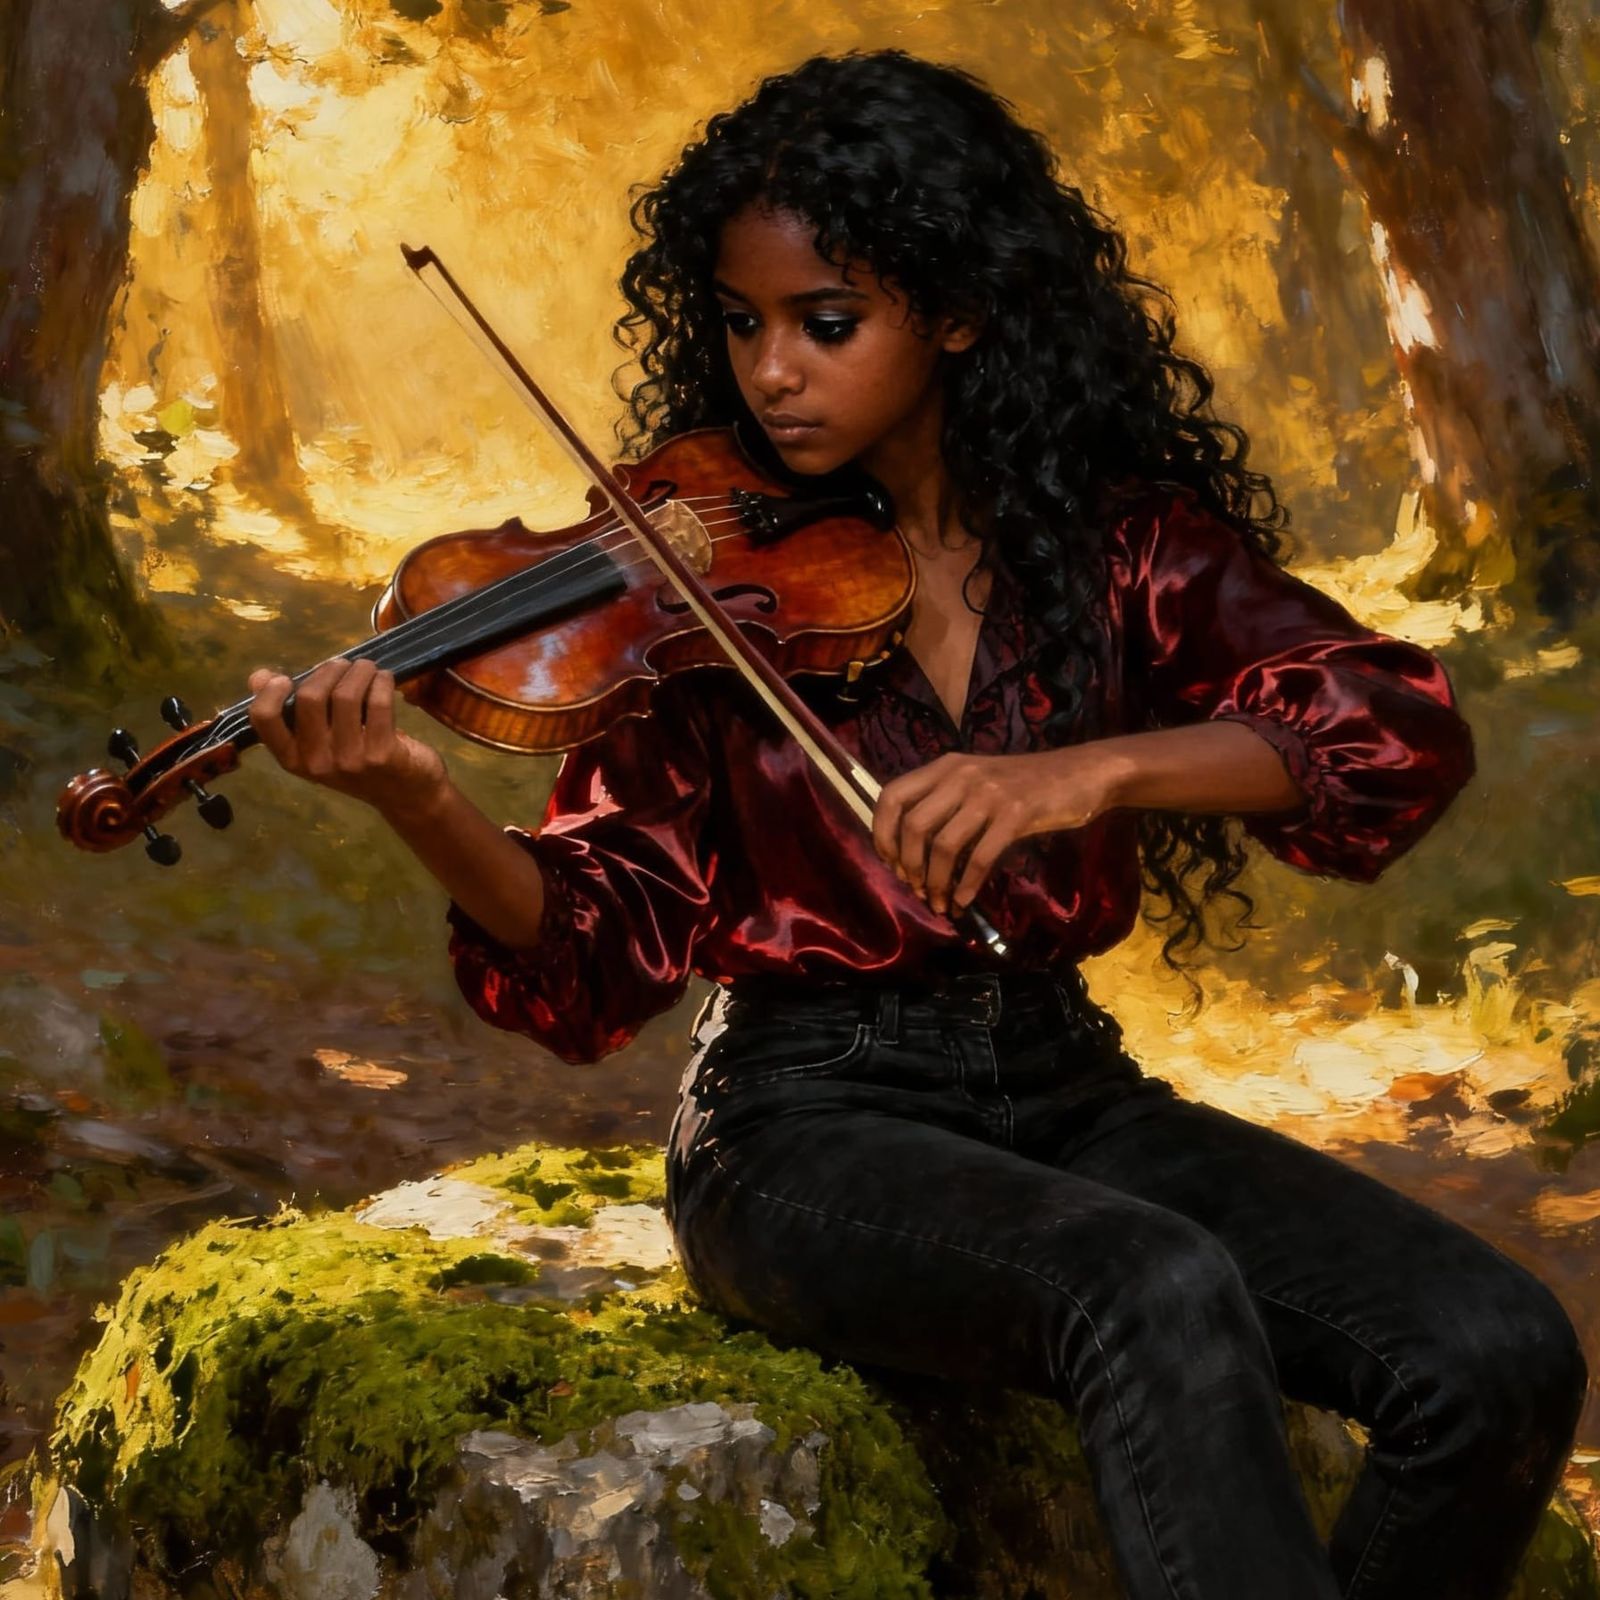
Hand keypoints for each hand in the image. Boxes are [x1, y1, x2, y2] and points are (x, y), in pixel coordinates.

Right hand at [247, 658, 448, 819]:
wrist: (406, 795)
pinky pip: (379, 702)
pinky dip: (382, 681)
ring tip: (367, 669)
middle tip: (345, 666)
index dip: (271, 691)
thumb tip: (259, 677)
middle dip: (329, 670)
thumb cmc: (358, 761)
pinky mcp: (382, 754)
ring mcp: (350, 759)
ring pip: (346, 695)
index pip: (264, 719)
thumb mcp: (320, 743)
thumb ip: (290, 712)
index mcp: (293, 758)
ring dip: (359, 671)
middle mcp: (317, 762)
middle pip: (310, 697)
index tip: (286, 678)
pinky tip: (384, 680)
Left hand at [871, 748, 1120, 915]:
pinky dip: (967, 885)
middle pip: (913, 826)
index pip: (892, 796)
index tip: (891, 862)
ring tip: (940, 902)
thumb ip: (946, 801)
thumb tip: (911, 847)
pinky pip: (979, 857)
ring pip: (943, 845)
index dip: (882, 833)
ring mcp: (988, 794)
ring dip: (936, 882)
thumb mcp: (979, 780)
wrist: (1083, 773)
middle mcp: (961, 775)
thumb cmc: (1028, 784)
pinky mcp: (1015, 814)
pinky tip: (964, 900)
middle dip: (908, 865)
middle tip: (916, 888)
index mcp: (946, 766)